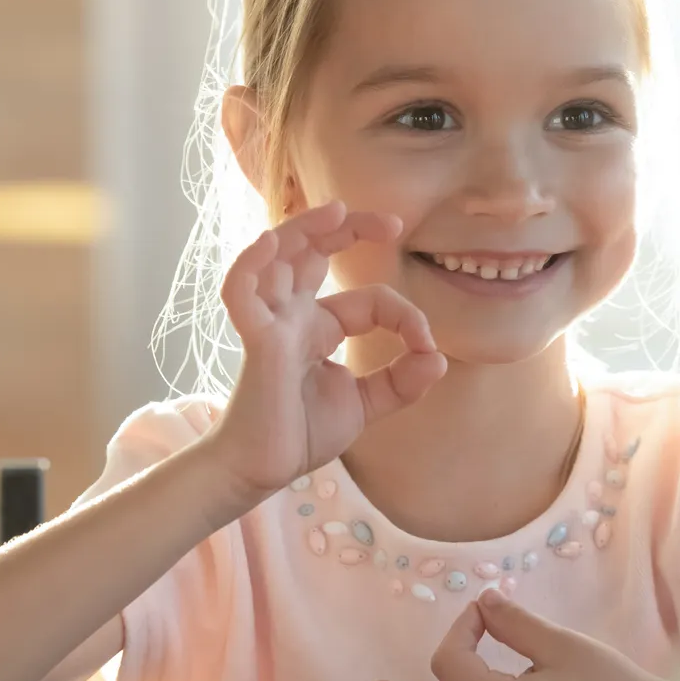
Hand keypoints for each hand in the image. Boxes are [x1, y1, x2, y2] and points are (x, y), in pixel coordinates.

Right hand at [209, 201, 446, 497]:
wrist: (261, 470)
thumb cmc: (299, 434)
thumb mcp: (364, 404)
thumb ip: (401, 381)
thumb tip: (438, 356)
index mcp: (317, 326)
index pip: (369, 300)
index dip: (405, 315)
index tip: (426, 345)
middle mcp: (292, 316)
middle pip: (311, 252)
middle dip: (347, 229)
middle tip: (391, 222)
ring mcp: (271, 323)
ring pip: (277, 256)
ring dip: (303, 228)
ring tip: (336, 210)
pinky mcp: (255, 341)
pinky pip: (241, 291)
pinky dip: (250, 264)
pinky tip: (270, 244)